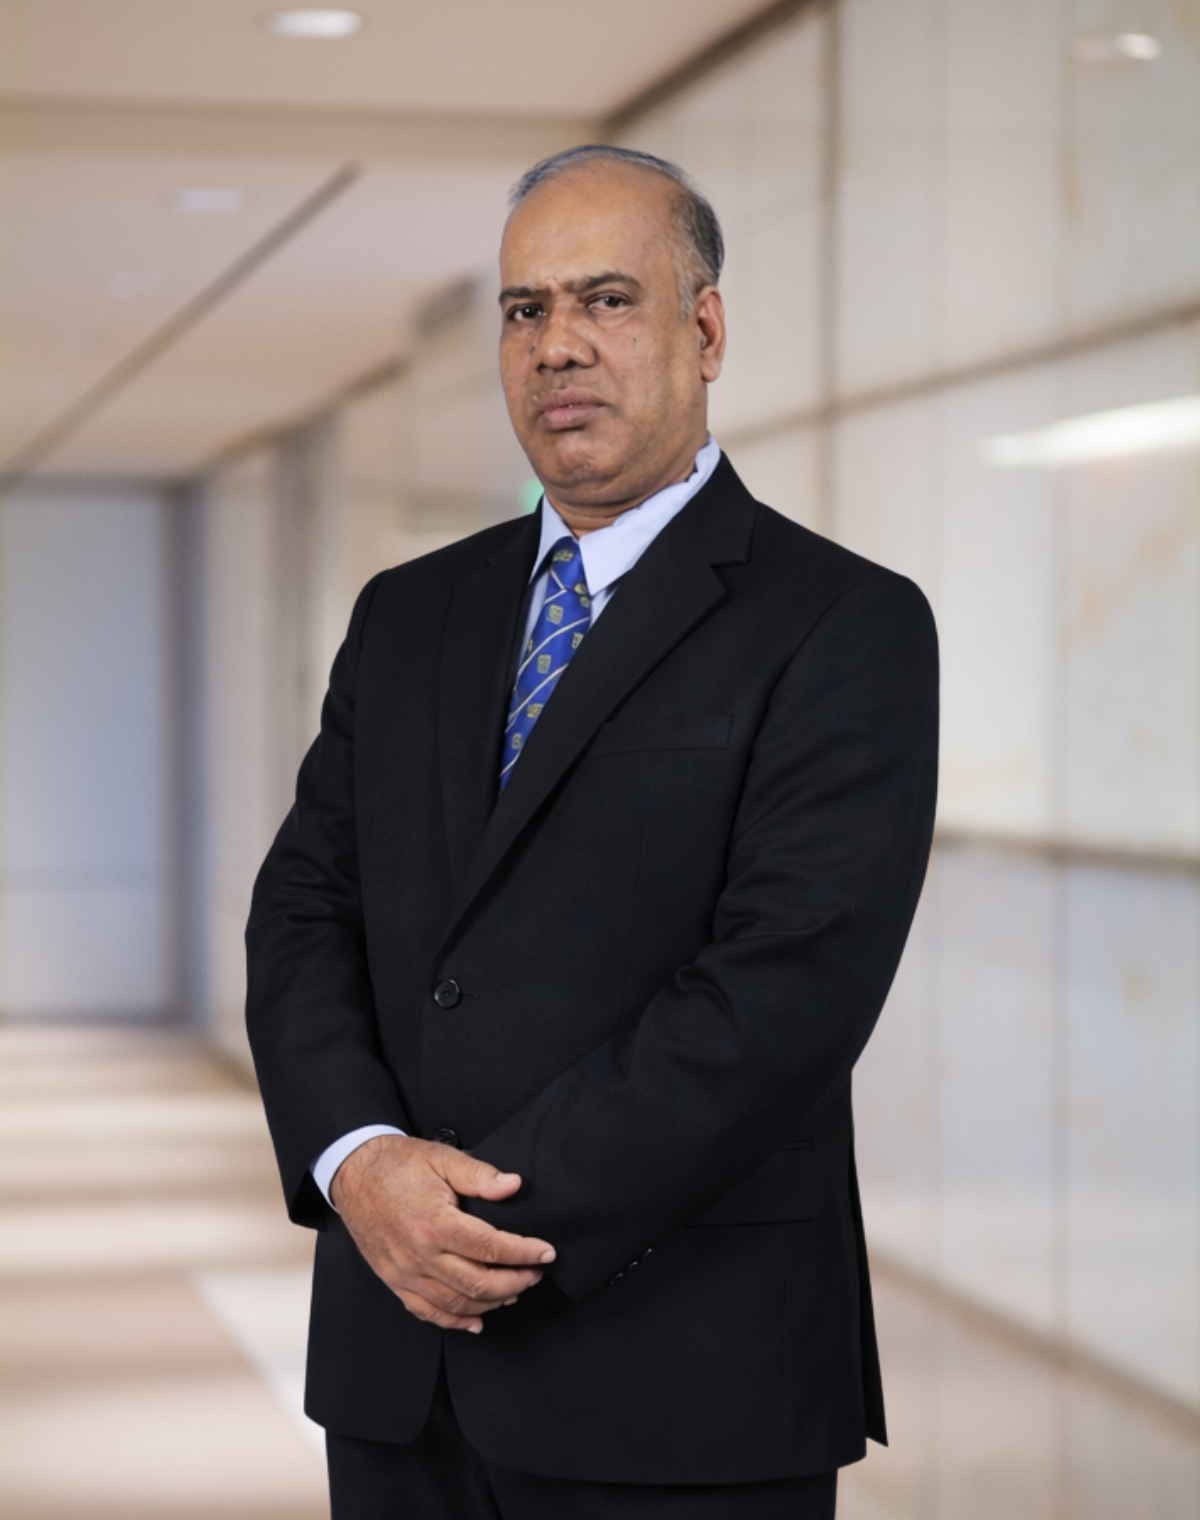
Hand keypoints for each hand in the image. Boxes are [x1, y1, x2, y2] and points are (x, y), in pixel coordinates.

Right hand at [330, 1134, 555, 1332]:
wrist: (354, 1174)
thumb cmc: (398, 1164)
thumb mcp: (442, 1158)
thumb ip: (479, 1174)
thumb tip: (514, 1185)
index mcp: (436, 1223)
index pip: (491, 1247)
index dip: (524, 1252)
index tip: (546, 1253)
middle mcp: (420, 1255)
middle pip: (478, 1284)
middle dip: (515, 1282)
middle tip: (536, 1274)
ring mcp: (405, 1273)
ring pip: (456, 1304)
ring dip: (491, 1302)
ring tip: (514, 1291)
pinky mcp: (394, 1281)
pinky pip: (426, 1312)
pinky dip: (454, 1322)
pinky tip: (476, 1321)